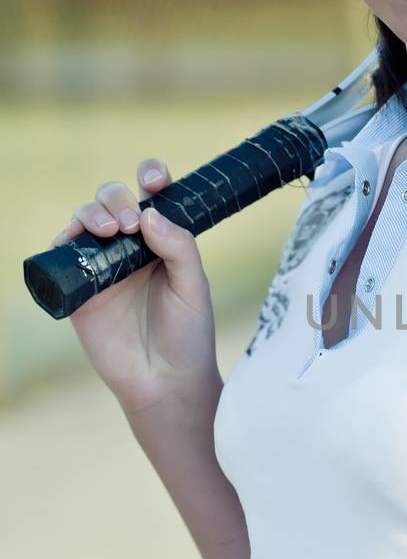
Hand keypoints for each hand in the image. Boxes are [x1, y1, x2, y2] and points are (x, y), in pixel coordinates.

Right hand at [54, 158, 219, 411]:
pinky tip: (76, 241)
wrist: (164, 382)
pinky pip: (62, 254)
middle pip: (112, 200)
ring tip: (108, 230)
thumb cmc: (187, 335)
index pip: (152, 196)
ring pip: (85, 219)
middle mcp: (130, 247)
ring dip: (92, 213)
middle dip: (116, 199)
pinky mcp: (79, 289)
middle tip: (129, 222)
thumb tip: (149, 213)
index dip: (150, 177)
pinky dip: (63, 240)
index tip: (154, 180)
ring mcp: (102, 266)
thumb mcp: (193, 287)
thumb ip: (178, 247)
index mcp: (163, 240)